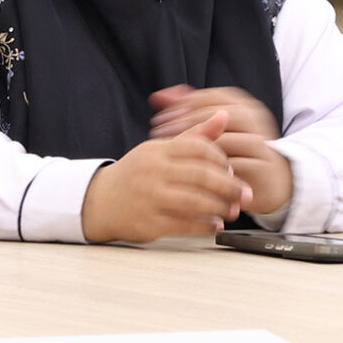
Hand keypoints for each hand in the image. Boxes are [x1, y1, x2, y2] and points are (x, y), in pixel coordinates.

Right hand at [80, 111, 248, 242]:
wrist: (99, 200)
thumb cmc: (136, 174)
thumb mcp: (160, 150)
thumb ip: (194, 136)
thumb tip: (223, 116)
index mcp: (157, 151)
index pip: (198, 147)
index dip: (221, 158)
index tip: (233, 169)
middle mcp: (153, 172)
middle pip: (200, 176)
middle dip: (229, 186)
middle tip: (243, 194)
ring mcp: (150, 198)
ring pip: (195, 202)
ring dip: (219, 208)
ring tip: (231, 210)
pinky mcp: (149, 223)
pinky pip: (184, 225)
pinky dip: (204, 226)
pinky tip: (215, 225)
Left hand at [149, 83, 293, 218]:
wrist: (271, 181)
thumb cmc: (236, 151)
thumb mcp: (213, 128)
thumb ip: (188, 110)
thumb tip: (157, 96)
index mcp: (244, 105)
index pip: (209, 97)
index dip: (181, 106)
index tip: (159, 118)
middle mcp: (254, 120)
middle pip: (214, 116)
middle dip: (182, 123)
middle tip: (158, 133)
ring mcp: (260, 143)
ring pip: (222, 141)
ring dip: (193, 148)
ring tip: (170, 153)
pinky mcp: (261, 168)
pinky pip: (231, 168)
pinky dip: (208, 171)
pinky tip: (189, 174)